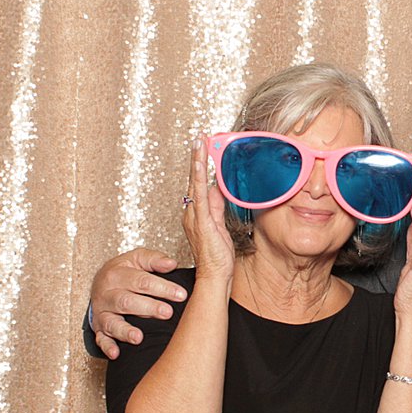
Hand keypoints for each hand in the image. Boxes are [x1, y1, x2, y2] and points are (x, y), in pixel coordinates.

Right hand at [89, 248, 185, 358]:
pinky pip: (101, 339)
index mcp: (116, 274)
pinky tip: (116, 353)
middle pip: (127, 301)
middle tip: (168, 313)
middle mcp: (107, 294)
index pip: (141, 281)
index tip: (181, 294)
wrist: (99, 285)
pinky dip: (107, 347)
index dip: (162, 287)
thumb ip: (154, 260)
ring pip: (112, 322)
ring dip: (125, 331)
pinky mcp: (99, 328)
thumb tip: (172, 264)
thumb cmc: (124, 272)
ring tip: (139, 337)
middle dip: (148, 308)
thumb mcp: (137, 259)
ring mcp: (102, 312)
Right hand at [182, 136, 236, 283]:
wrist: (214, 276)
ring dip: (197, 161)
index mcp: (196, 213)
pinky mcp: (201, 221)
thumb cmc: (217, 256)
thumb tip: (217, 189)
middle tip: (199, 137)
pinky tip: (200, 165)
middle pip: (193, 179)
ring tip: (199, 142)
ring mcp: (194, 216)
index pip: (198, 183)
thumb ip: (217, 207)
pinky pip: (199, 194)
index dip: (199, 165)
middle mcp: (191, 212)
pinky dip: (199, 177)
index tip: (202, 147)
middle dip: (196, 157)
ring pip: (194, 182)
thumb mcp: (220, 225)